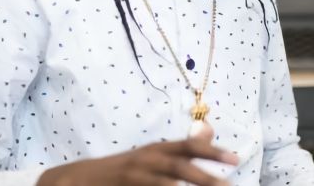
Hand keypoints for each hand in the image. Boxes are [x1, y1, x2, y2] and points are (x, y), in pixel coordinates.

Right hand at [37, 133, 237, 185]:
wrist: (78, 179)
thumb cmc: (124, 168)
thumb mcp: (152, 154)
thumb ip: (181, 147)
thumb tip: (210, 132)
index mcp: (156, 149)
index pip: (188, 147)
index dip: (212, 152)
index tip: (235, 159)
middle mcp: (145, 160)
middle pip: (178, 167)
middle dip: (204, 177)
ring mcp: (133, 176)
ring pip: (164, 184)